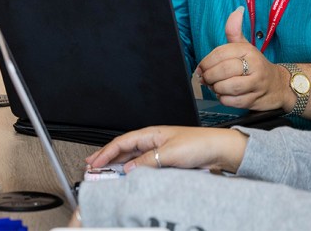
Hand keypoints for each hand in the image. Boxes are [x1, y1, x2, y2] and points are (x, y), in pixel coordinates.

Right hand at [85, 125, 248, 173]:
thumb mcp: (170, 153)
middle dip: (106, 157)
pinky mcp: (164, 160)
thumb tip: (128, 168)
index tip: (93, 163)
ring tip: (104, 173)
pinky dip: (131, 169)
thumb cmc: (199, 144)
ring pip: (131, 157)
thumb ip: (148, 160)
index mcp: (150, 133)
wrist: (218, 149)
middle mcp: (152, 140)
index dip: (105, 152)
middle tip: (92, 168)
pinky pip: (142, 164)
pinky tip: (127, 176)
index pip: (121, 142)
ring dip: (117, 164)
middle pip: (123, 149)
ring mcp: (157, 150)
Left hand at [195, 7, 291, 111]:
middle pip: (223, 70)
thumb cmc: (256, 65)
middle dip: (209, 76)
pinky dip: (224, 99)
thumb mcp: (246, 46)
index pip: (220, 53)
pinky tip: (224, 95)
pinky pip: (233, 101)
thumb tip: (237, 11)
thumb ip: (235, 31)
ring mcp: (256, 84)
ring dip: (216, 88)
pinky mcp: (255, 100)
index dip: (206, 62)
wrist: (280, 86)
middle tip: (206, 78)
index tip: (201, 67)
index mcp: (248, 50)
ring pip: (227, 87)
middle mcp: (254, 65)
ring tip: (215, 86)